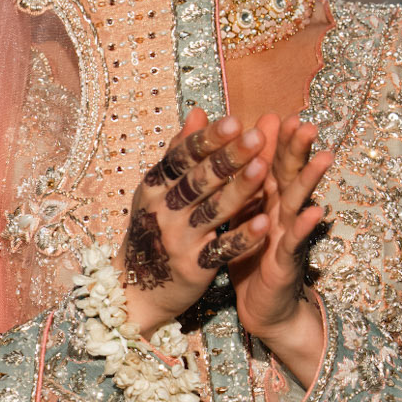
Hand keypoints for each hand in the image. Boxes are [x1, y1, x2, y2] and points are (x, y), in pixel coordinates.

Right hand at [119, 108, 270, 334]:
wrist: (137, 289)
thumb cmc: (154, 230)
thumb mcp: (158, 191)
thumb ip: (181, 152)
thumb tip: (199, 112)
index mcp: (153, 189)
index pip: (181, 159)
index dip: (207, 141)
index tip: (234, 121)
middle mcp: (162, 213)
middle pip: (198, 182)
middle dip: (228, 159)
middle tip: (256, 138)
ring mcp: (177, 242)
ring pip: (212, 213)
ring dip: (238, 191)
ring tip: (264, 170)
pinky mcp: (193, 269)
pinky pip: (221, 251)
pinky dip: (242, 238)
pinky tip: (263, 223)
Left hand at [229, 114, 331, 385]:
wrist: (261, 306)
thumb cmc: (249, 256)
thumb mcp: (239, 216)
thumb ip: (237, 184)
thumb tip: (230, 151)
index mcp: (265, 200)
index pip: (270, 164)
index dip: (274, 141)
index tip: (276, 114)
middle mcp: (281, 213)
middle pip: (289, 176)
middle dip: (297, 150)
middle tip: (306, 123)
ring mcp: (286, 236)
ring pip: (299, 203)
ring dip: (311, 180)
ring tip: (325, 156)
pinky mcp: (286, 262)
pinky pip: (294, 242)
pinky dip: (304, 227)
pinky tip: (316, 212)